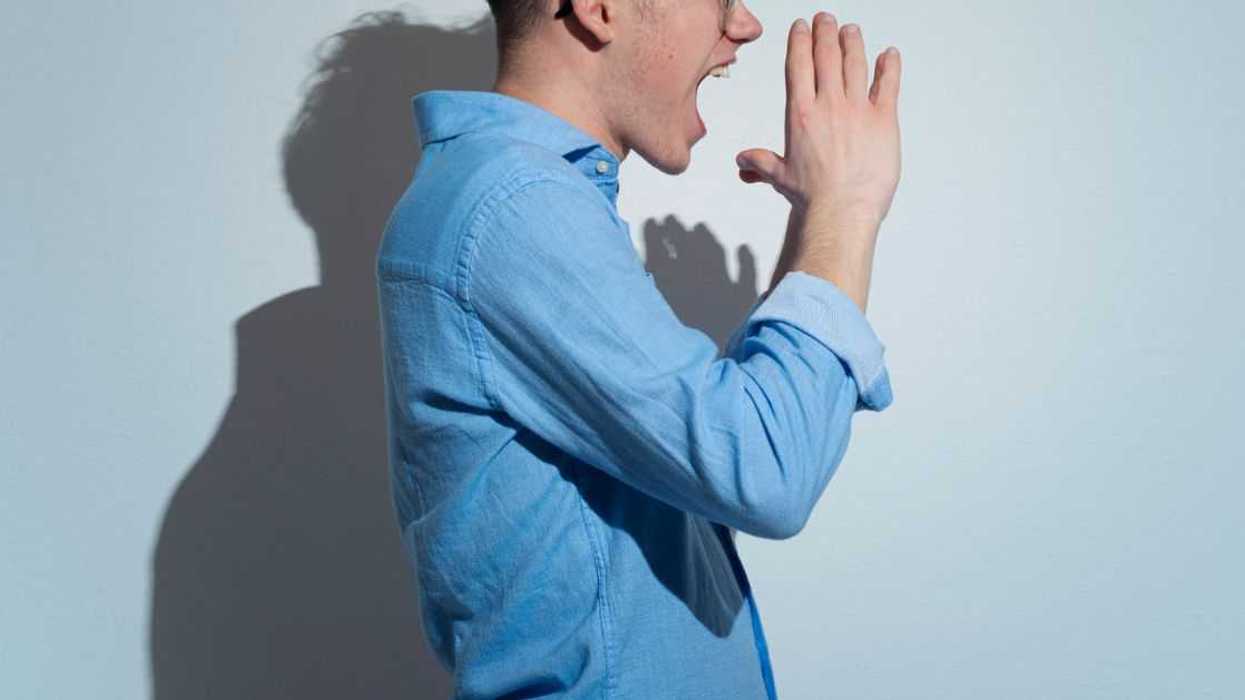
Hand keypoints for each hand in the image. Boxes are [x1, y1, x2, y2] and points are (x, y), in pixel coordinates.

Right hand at [736, 13, 901, 233]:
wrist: (842, 210)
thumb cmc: (813, 197)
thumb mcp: (780, 176)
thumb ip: (761, 163)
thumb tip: (743, 162)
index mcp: (801, 114)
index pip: (799, 66)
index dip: (800, 42)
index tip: (801, 28)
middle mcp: (828, 105)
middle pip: (827, 56)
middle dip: (826, 32)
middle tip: (826, 19)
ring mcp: (858, 110)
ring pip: (856, 63)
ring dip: (853, 42)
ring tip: (851, 30)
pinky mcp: (884, 120)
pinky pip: (888, 84)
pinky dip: (889, 67)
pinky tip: (889, 55)